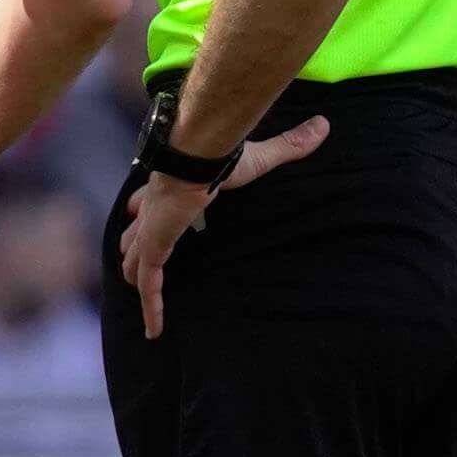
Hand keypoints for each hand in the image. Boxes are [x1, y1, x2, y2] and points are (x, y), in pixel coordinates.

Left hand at [115, 114, 327, 337]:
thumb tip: (323, 125)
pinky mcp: (154, 250)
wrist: (197, 155)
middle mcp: (154, 210)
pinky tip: (154, 332)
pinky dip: (151, 310)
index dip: (145, 211)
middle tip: (135, 262)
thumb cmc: (222, 154)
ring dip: (136, 277)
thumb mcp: (259, 155)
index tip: (142, 215)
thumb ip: (289, 145)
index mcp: (170, 187)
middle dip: (133, 246)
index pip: (151, 201)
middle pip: (135, 233)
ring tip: (141, 298)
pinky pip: (149, 286)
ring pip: (135, 261)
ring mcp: (151, 232)